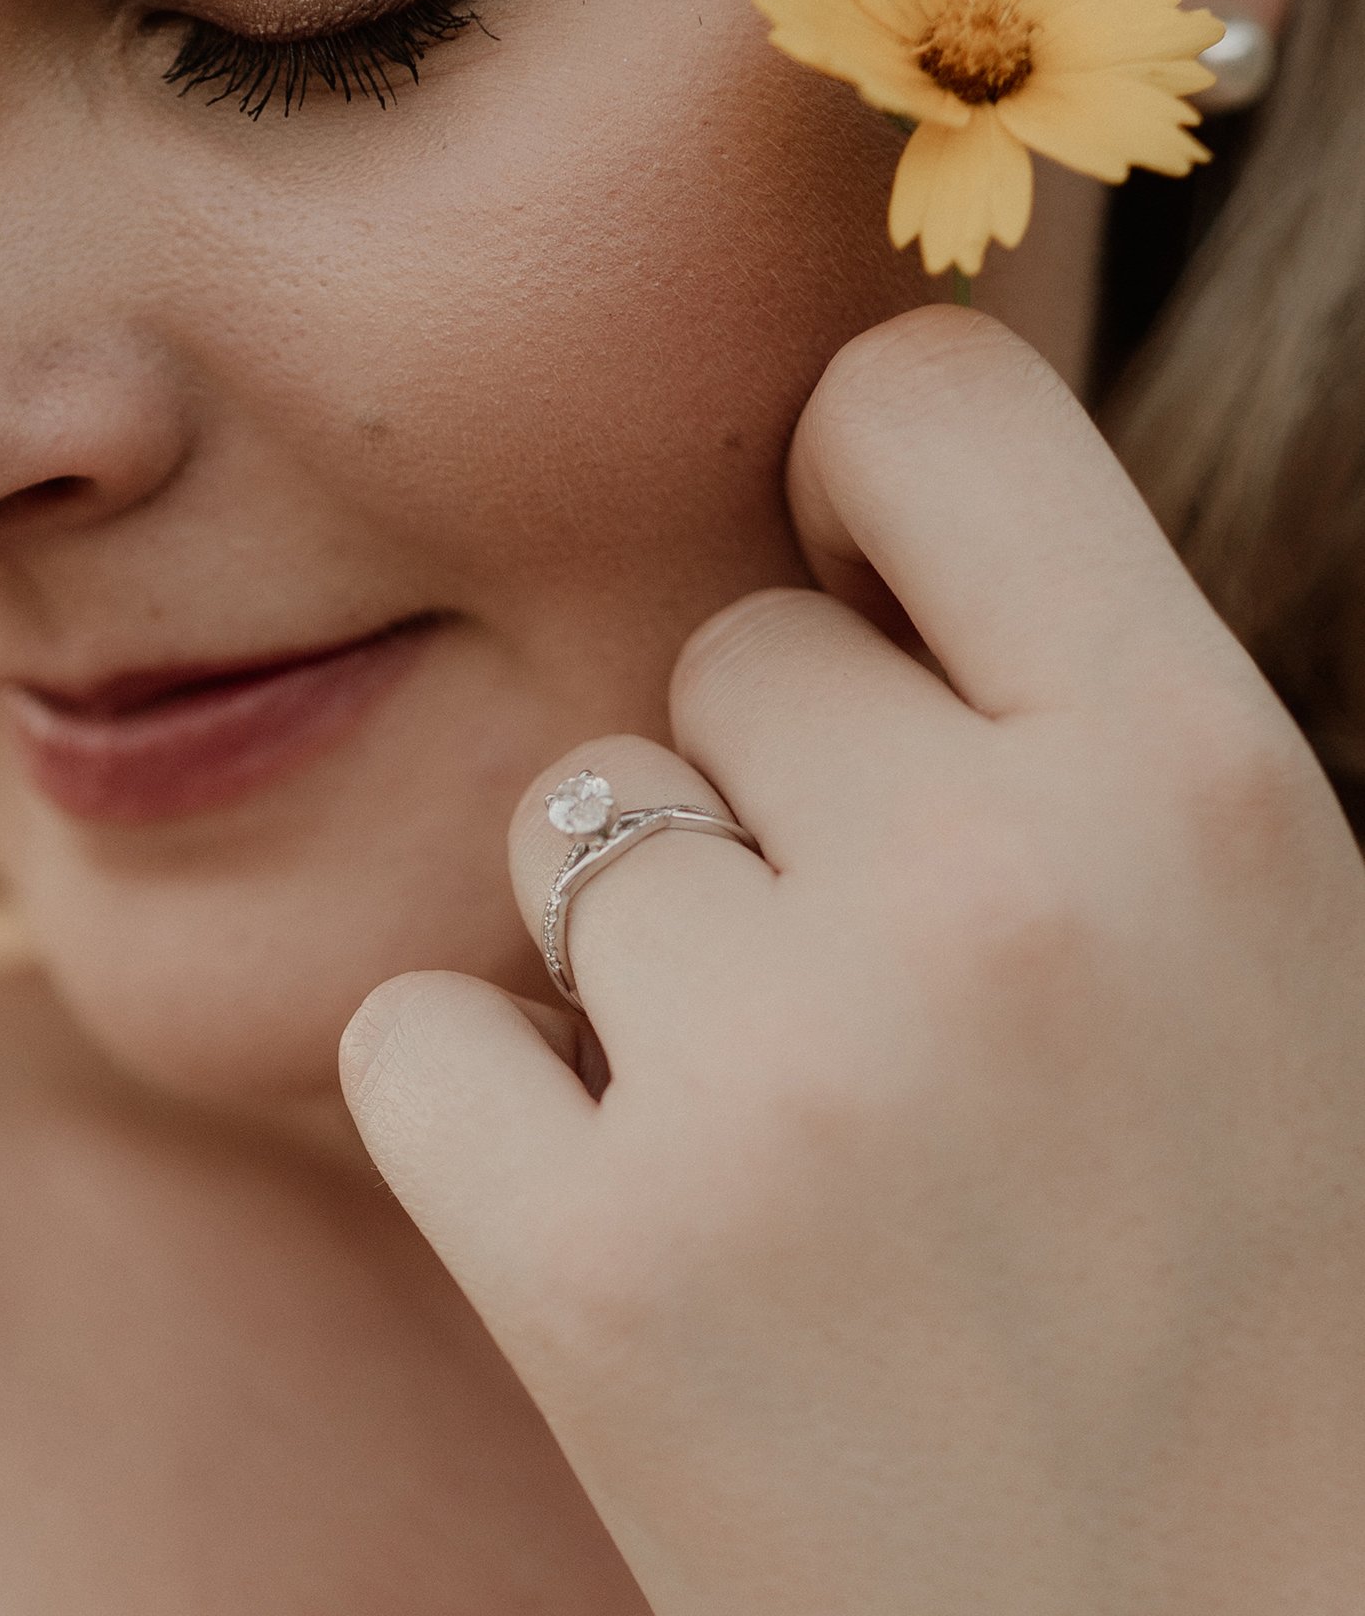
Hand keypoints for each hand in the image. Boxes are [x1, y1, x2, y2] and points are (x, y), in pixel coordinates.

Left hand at [339, 308, 1364, 1615]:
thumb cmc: (1241, 1269)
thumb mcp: (1250, 930)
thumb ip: (1067, 704)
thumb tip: (840, 530)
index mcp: (1198, 778)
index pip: (927, 401)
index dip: (861, 475)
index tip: (859, 597)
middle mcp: (998, 892)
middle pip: (727, 649)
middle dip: (780, 792)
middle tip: (897, 998)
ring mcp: (783, 1083)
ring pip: (570, 827)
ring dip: (647, 957)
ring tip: (805, 1142)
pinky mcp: (594, 1268)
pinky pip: (419, 1026)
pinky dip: (496, 1107)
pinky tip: (655, 1228)